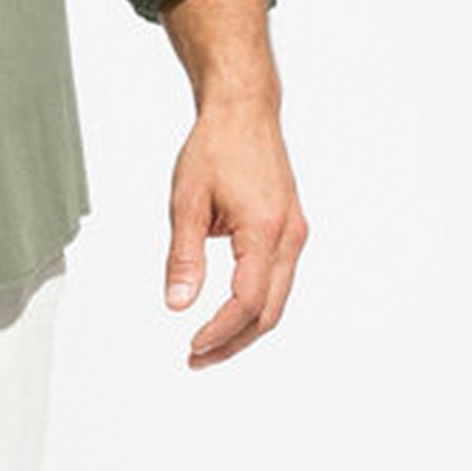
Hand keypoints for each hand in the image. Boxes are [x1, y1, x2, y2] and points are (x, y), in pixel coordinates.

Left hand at [156, 0, 307, 368]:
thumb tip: (178, 303)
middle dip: (233, 341)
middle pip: (269, 311)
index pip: (247, 300)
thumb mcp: (186, 203)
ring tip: (207, 345)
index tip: (193, 346)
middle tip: (197, 359)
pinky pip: (277, 280)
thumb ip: (183, 257)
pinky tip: (226, 315)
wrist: (244, 111)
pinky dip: (253, 305)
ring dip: (244, 327)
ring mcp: (294, 232)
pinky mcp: (289, 230)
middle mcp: (289, 234)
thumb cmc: (217, 147)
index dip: (220, 331)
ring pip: (276, 300)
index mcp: (266, 229)